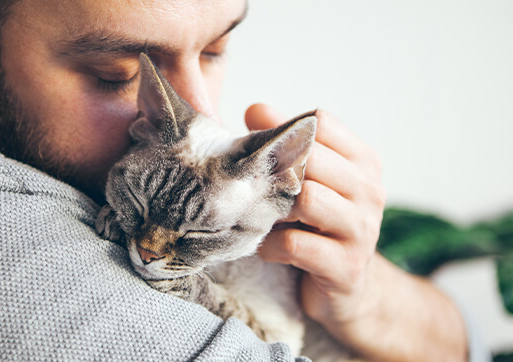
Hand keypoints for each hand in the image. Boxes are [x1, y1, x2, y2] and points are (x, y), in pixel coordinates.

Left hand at [245, 104, 466, 360]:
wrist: (350, 290)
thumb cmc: (319, 227)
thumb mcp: (309, 181)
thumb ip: (286, 144)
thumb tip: (255, 109)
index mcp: (363, 162)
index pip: (322, 122)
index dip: (284, 130)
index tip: (263, 149)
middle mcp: (370, 191)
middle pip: (312, 157)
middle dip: (276, 170)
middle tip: (254, 187)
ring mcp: (362, 230)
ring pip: (307, 199)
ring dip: (273, 209)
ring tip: (264, 219)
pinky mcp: (346, 267)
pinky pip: (296, 244)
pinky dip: (271, 246)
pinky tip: (268, 248)